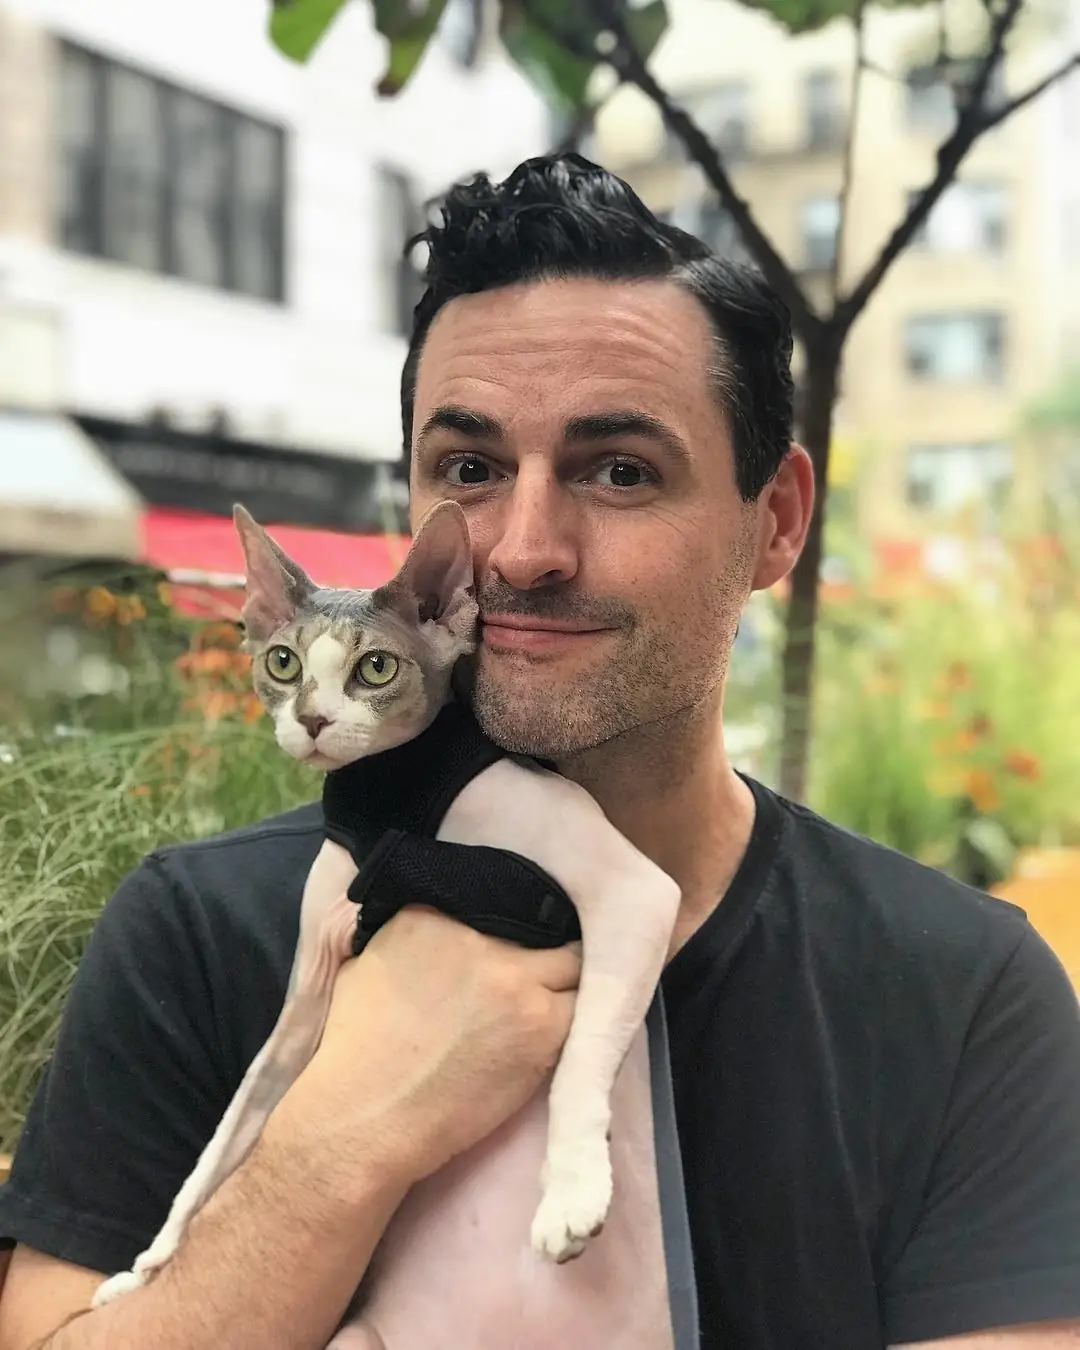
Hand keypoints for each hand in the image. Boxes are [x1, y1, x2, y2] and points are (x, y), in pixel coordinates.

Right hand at [266, 905, 580, 1191]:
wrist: (365, 1118)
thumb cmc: (354, 1052)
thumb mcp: (368, 965)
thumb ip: (414, 938)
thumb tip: (445, 936)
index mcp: (432, 914)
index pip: (492, 901)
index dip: (506, 925)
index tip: (508, 942)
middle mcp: (480, 938)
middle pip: (537, 927)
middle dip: (542, 945)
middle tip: (544, 965)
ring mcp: (516, 979)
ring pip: (572, 962)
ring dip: (567, 978)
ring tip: (562, 995)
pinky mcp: (543, 1025)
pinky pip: (583, 1006)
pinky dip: (577, 1013)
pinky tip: (567, 1025)